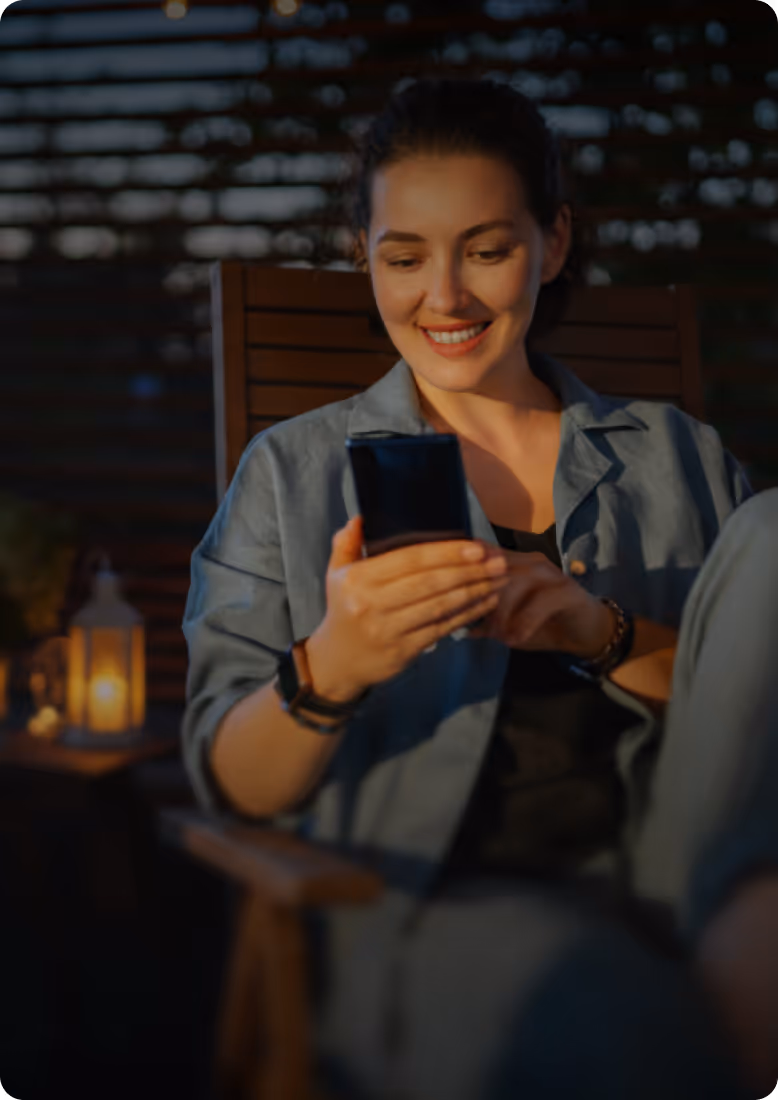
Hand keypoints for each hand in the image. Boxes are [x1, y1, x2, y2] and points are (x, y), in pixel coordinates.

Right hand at [307, 516, 510, 698]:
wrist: (337, 662)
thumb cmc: (343, 610)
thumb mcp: (336, 574)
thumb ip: (346, 543)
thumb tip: (361, 517)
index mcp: (358, 579)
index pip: (409, 560)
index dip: (446, 552)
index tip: (475, 546)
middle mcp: (372, 603)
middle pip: (429, 582)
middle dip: (468, 570)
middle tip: (497, 560)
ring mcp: (388, 629)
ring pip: (439, 606)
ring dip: (474, 591)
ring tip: (499, 578)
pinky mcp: (404, 650)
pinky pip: (441, 628)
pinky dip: (467, 614)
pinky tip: (487, 602)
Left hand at [467, 547, 616, 657]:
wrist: (587, 632)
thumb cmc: (544, 626)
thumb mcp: (509, 625)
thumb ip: (485, 622)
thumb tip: (458, 626)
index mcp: (512, 563)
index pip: (479, 558)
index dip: (461, 577)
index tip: (444, 602)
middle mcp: (529, 561)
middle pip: (492, 567)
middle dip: (476, 596)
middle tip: (466, 622)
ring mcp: (550, 573)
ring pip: (514, 580)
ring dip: (501, 611)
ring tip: (496, 634)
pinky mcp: (567, 590)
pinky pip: (541, 602)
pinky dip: (525, 623)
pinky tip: (515, 640)